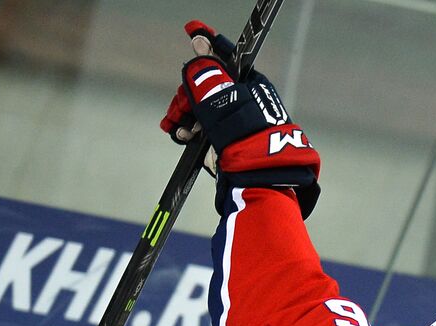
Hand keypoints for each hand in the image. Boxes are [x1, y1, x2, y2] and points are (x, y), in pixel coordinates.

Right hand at [159, 21, 320, 215]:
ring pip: (202, 109)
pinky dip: (190, 132)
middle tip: (175, 111)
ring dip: (185, 116)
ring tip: (175, 129)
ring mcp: (236, 124)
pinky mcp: (228, 144)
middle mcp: (245, 103)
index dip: (208, 45)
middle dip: (187, 96)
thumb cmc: (249, 144)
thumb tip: (197, 62)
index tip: (193, 29)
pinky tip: (183, 137)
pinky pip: (204, 130)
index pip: (227, 59)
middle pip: (208, 86)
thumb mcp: (225, 107)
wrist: (260, 185)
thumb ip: (207, 83)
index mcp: (252, 88)